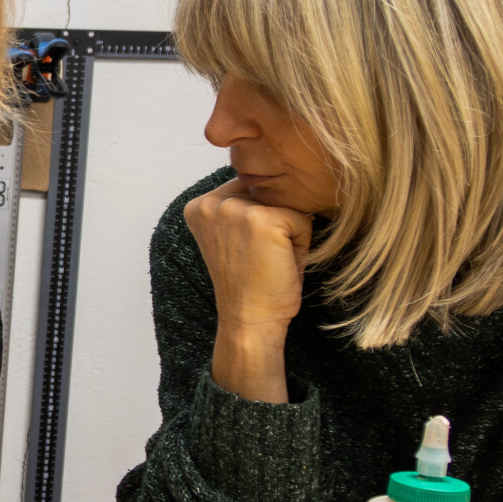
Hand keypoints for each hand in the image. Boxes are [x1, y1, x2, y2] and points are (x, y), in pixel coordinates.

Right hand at [184, 178, 313, 403]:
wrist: (249, 320)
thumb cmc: (250, 283)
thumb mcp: (234, 235)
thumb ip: (240, 207)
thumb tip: (278, 181)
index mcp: (199, 206)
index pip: (249, 189)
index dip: (260, 221)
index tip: (247, 252)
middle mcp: (211, 203)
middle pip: (269, 194)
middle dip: (275, 224)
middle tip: (260, 259)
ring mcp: (235, 209)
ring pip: (287, 205)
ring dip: (290, 234)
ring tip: (271, 260)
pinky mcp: (263, 220)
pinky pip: (303, 220)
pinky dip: (301, 245)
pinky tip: (281, 264)